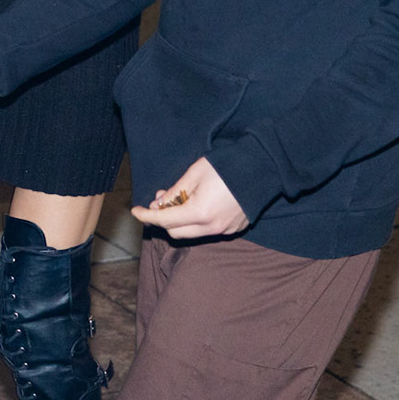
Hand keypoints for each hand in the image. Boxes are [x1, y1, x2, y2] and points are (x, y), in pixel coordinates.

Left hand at [130, 157, 249, 238]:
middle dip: (163, 219)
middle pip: (176, 233)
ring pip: (192, 233)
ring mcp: (225, 230)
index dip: (147, 216)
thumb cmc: (227, 166)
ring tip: (179, 198)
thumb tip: (158, 205)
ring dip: (180, 220)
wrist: (263, 167)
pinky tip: (198, 203)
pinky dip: (197, 220)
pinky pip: (208, 230)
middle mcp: (212, 227)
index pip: (164, 221)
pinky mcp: (234, 228)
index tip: (135, 211)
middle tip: (160, 199)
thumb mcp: (195, 173)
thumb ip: (175, 192)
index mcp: (200, 213)